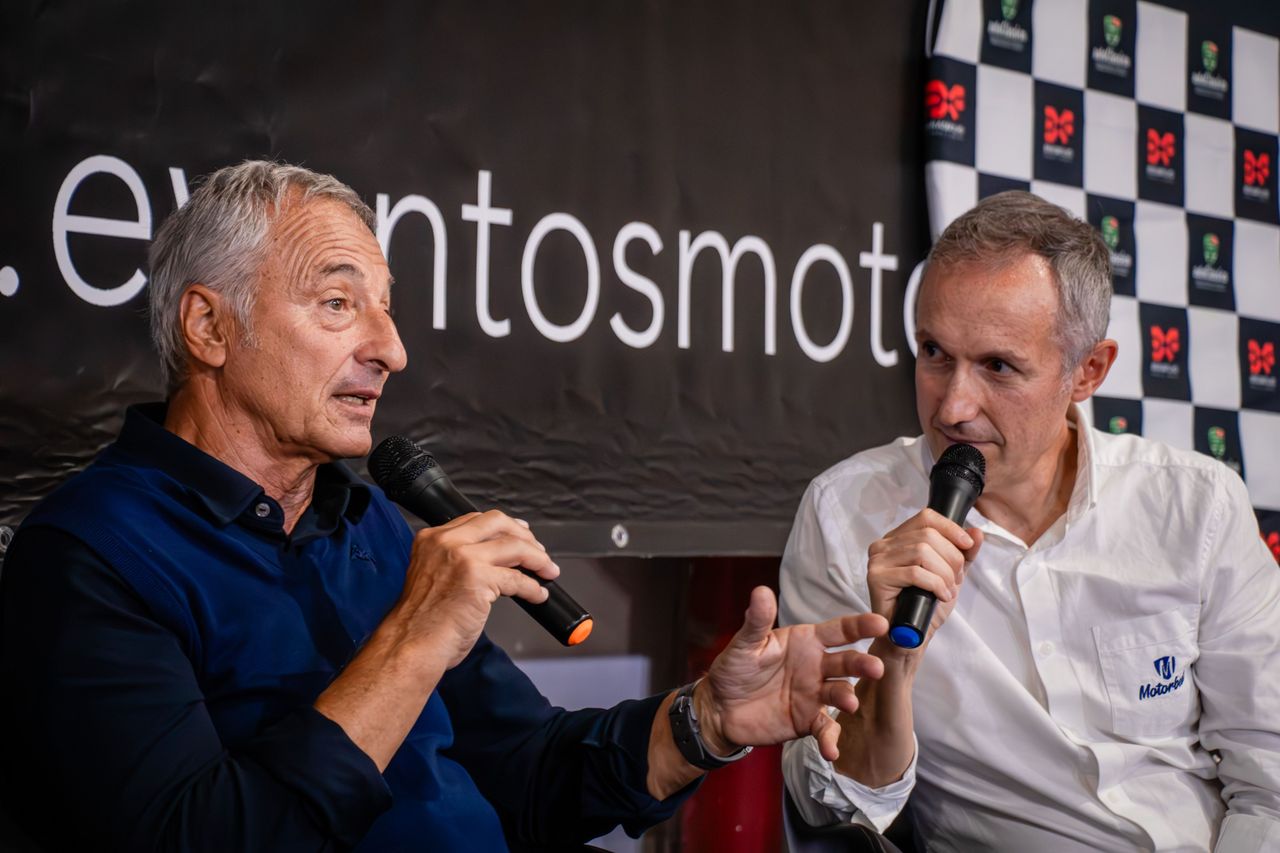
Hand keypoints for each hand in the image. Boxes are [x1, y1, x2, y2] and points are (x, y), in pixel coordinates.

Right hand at [390, 510, 558, 668]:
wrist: (410, 644)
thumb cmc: (421, 621)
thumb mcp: (433, 575)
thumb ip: (455, 560)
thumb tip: (495, 558)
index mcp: (431, 539)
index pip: (476, 520)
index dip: (504, 526)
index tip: (520, 535)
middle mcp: (446, 542)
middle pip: (498, 523)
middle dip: (524, 535)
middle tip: (538, 552)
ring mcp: (463, 558)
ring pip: (514, 547)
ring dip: (537, 559)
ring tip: (548, 571)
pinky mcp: (478, 579)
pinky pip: (517, 578)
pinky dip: (533, 588)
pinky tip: (538, 595)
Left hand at [695, 586, 886, 761]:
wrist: (720, 708)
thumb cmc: (734, 669)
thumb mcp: (745, 644)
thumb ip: (757, 621)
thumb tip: (760, 591)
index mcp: (806, 641)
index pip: (839, 630)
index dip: (860, 625)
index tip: (880, 623)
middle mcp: (817, 666)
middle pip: (847, 662)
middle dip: (863, 664)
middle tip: (875, 668)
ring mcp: (815, 694)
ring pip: (841, 693)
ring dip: (848, 698)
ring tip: (849, 704)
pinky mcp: (807, 720)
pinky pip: (825, 729)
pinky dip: (830, 739)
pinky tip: (831, 751)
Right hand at [866, 509, 982, 650]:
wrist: (910, 639)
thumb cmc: (925, 607)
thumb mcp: (951, 576)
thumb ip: (964, 554)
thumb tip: (977, 532)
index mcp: (898, 539)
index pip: (926, 517)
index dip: (951, 528)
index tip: (967, 545)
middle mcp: (883, 545)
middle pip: (928, 535)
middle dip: (951, 558)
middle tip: (955, 579)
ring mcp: (877, 560)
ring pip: (922, 552)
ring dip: (944, 573)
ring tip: (947, 590)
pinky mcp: (876, 577)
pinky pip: (915, 572)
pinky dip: (935, 584)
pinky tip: (940, 595)